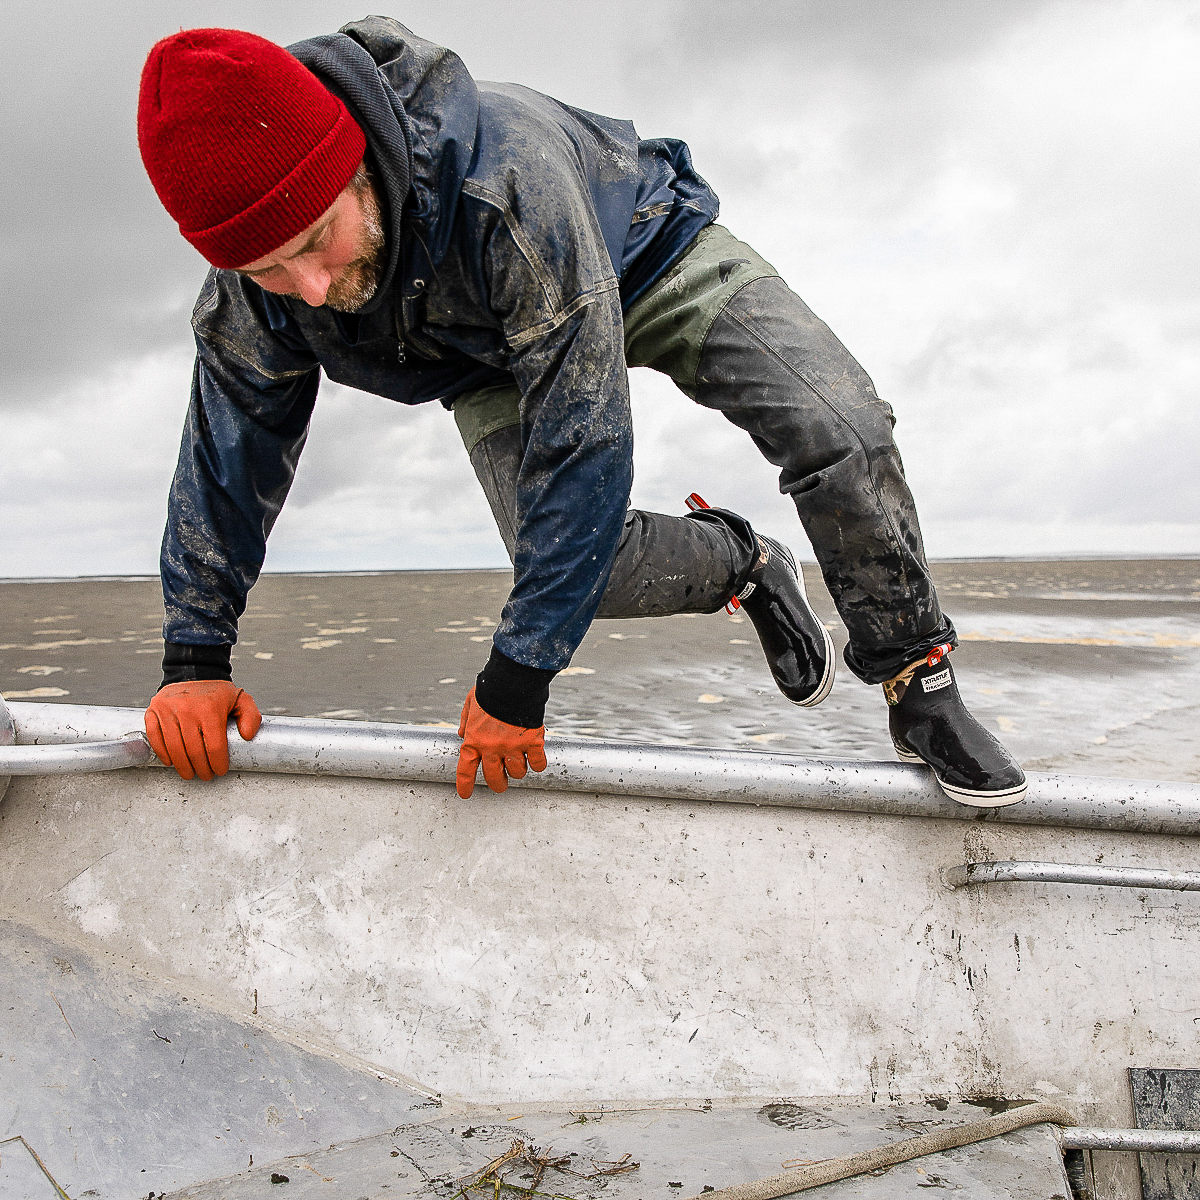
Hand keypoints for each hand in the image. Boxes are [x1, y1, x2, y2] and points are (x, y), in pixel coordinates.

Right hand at [145, 680, 261, 780]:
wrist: (194, 673)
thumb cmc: (218, 693)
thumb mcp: (241, 700)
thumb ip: (251, 718)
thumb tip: (247, 736)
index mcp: (210, 708)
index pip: (214, 746)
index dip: (217, 763)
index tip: (220, 771)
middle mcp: (187, 709)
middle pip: (193, 750)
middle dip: (201, 768)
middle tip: (206, 775)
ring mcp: (167, 710)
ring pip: (173, 747)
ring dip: (182, 766)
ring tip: (190, 773)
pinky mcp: (153, 711)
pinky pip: (155, 737)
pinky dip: (162, 753)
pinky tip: (171, 762)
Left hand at [456, 686, 546, 797]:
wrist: (512, 681)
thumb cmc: (490, 690)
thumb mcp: (470, 704)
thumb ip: (466, 722)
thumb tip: (463, 733)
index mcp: (475, 740)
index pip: (466, 770)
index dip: (465, 785)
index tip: (466, 794)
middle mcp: (492, 749)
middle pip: (494, 778)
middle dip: (498, 784)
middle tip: (501, 783)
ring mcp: (514, 747)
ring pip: (517, 772)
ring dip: (518, 770)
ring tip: (519, 761)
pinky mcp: (532, 742)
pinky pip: (537, 763)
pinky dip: (538, 763)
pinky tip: (536, 759)